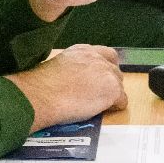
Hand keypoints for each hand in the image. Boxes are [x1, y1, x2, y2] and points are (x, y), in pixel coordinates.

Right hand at [7, 44, 126, 130]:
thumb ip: (75, 70)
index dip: (106, 69)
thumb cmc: (42, 86)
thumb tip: (78, 82)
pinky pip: (122, 101)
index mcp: (83, 51)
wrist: (42, 95)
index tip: (100, 80)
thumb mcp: (60, 68)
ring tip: (96, 106)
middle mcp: (97, 58)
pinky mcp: (113, 90)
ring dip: (111, 96)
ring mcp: (107, 73)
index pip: (107, 55)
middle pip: (115, 71)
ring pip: (119, 86)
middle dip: (109, 83)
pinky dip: (114, 108)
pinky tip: (100, 112)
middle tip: (98, 96)